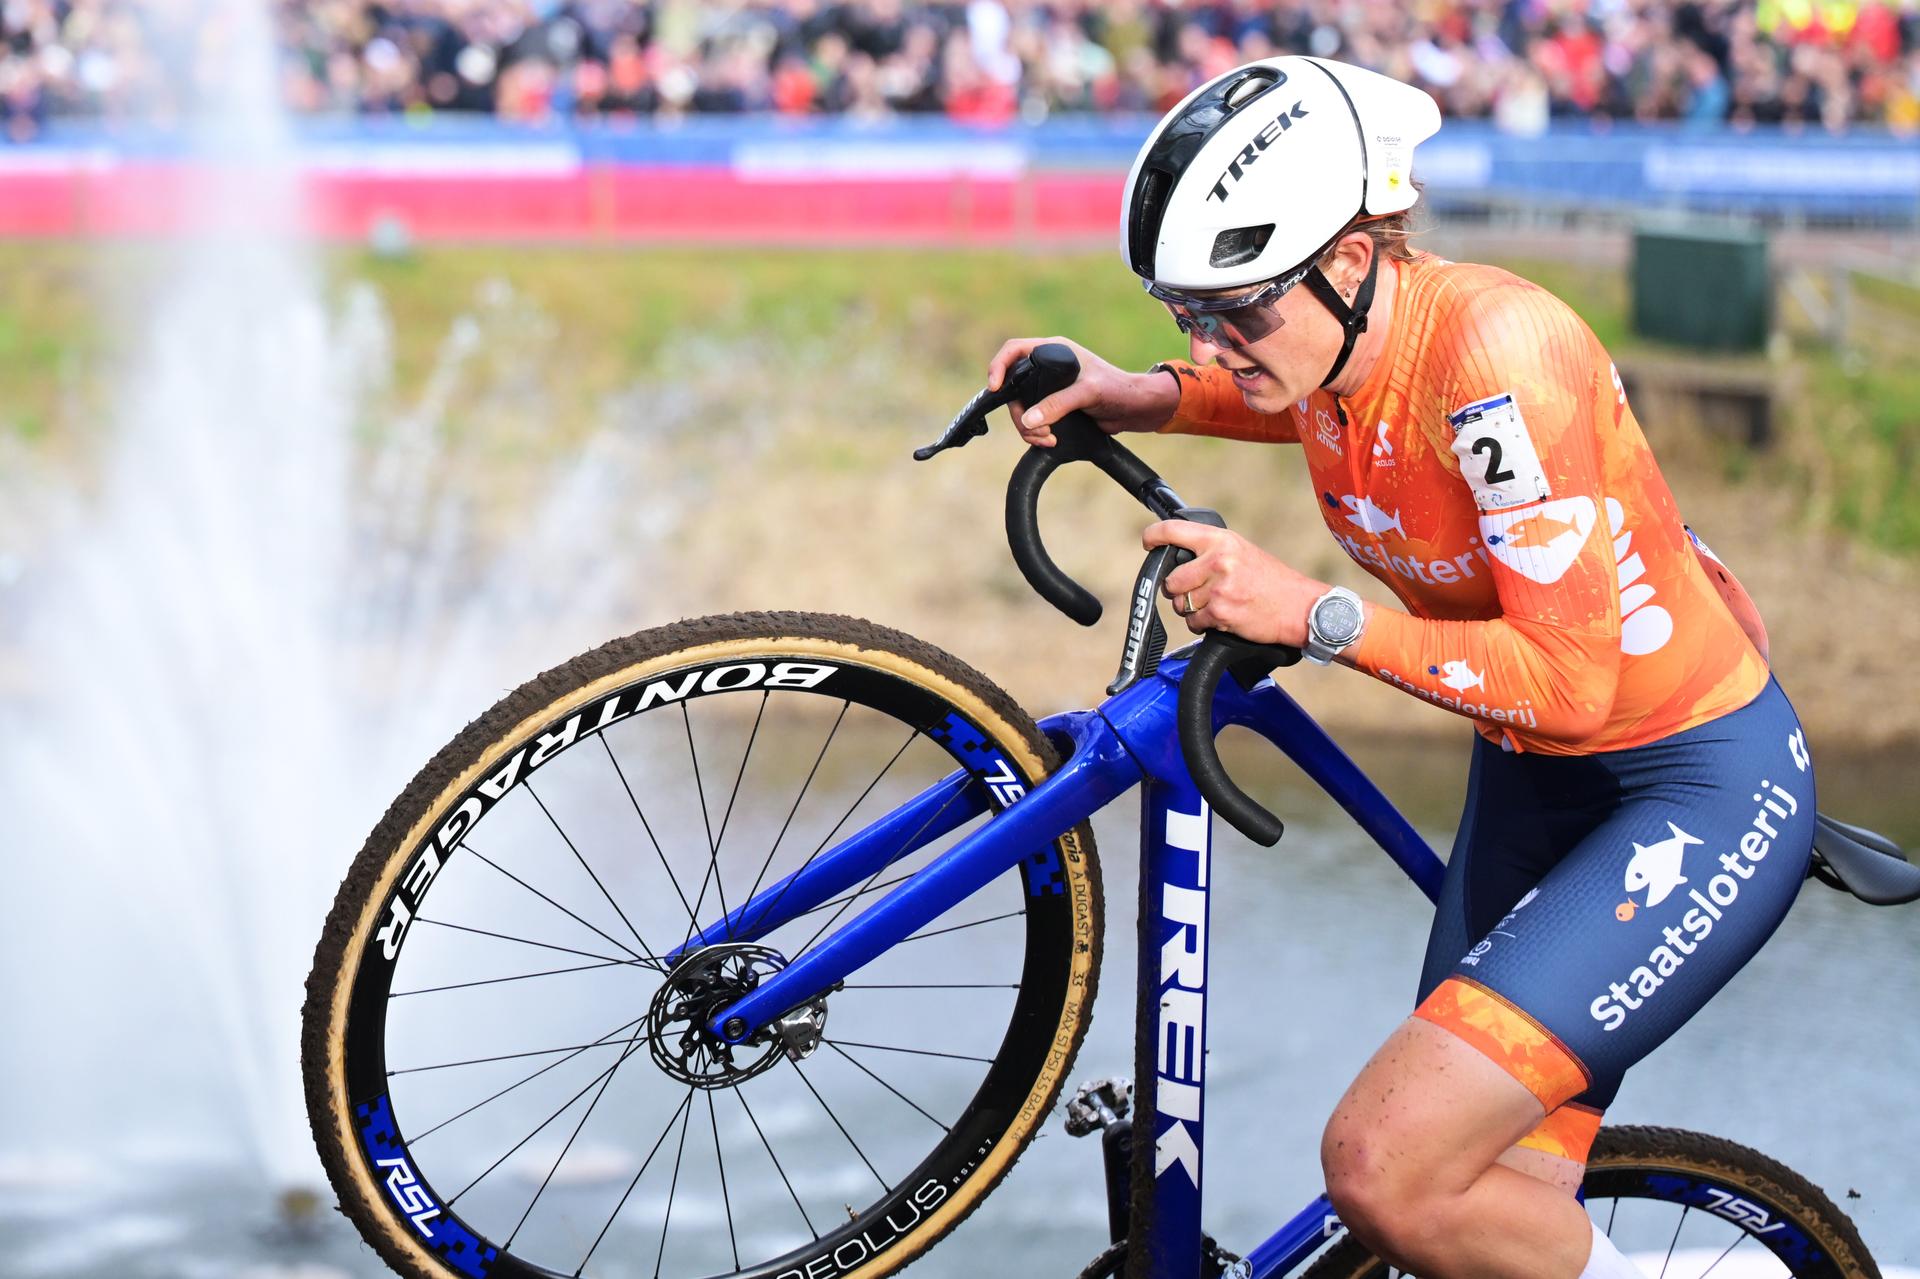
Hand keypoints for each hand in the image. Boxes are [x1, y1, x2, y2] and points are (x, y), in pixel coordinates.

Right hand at [985, 336, 1180, 447]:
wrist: (1135, 409)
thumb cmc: (1119, 389)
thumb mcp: (1088, 393)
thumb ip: (1058, 404)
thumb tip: (1029, 419)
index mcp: (1054, 351)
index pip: (1014, 351)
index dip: (999, 367)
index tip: (995, 387)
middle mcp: (1048, 368)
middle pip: (1013, 388)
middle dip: (1019, 413)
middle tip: (1034, 429)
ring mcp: (1049, 389)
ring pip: (1021, 408)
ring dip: (1028, 427)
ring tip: (1047, 438)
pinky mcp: (1054, 407)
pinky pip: (1033, 420)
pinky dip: (1036, 432)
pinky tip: (1049, 439)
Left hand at [1145, 521, 1326, 646]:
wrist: (1299, 607)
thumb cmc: (1272, 581)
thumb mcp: (1242, 552)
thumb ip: (1210, 551)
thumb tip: (1176, 556)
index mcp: (1221, 541)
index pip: (1174, 531)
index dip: (1154, 536)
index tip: (1148, 542)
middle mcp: (1218, 561)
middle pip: (1171, 580)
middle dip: (1178, 590)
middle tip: (1197, 591)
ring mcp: (1218, 589)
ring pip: (1180, 604)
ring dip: (1192, 609)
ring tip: (1216, 604)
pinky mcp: (1220, 613)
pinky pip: (1193, 622)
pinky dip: (1203, 624)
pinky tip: (1222, 617)